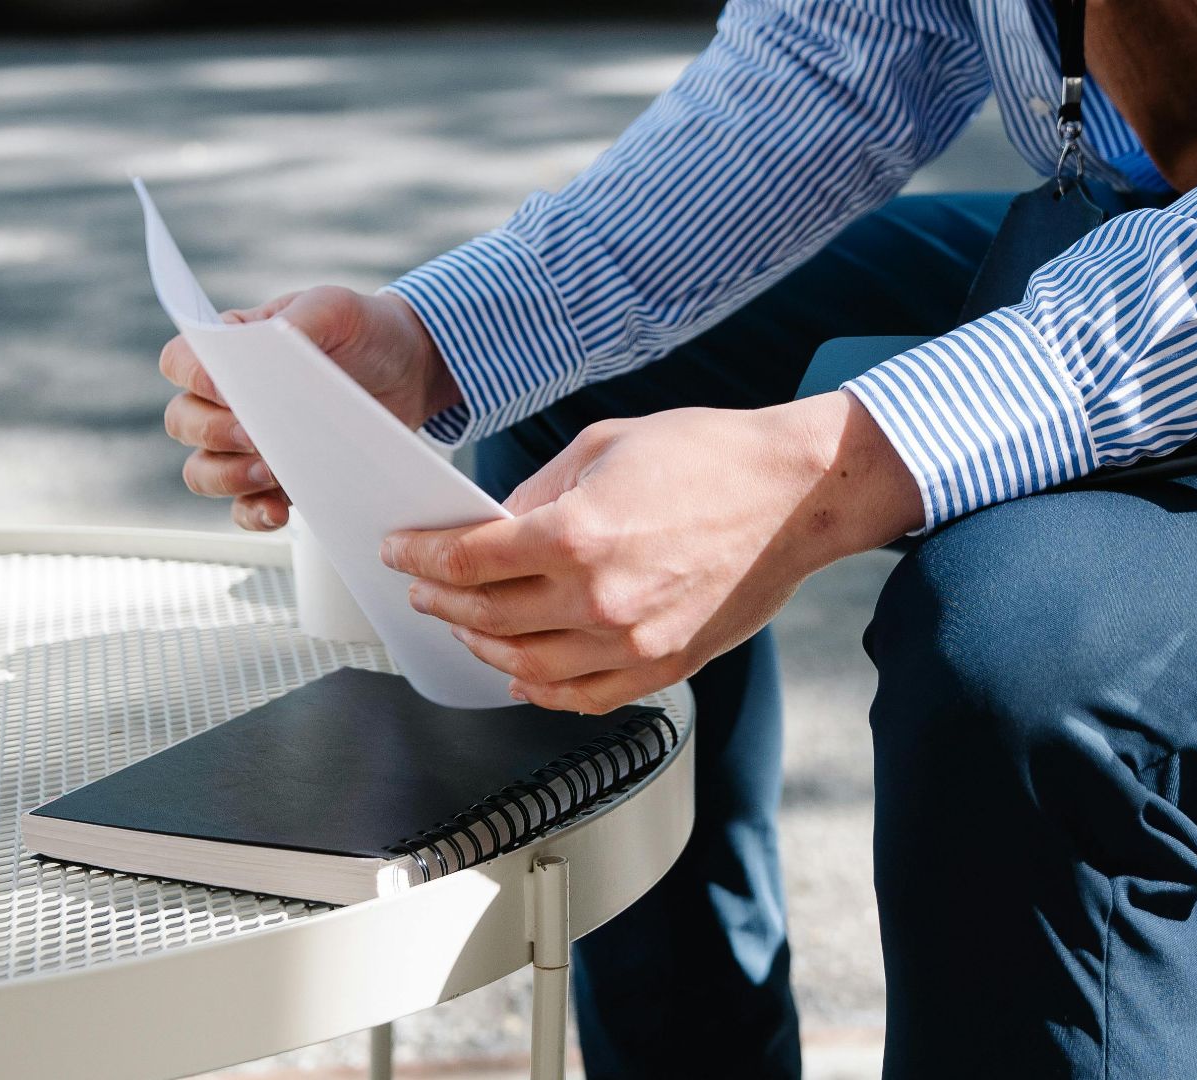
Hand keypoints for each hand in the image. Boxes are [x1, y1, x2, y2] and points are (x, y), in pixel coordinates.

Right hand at [159, 287, 459, 530]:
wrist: (410, 371)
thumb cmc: (363, 329)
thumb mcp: (335, 308)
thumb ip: (299, 319)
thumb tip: (270, 344)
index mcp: (231, 348)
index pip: (180, 362)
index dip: (191, 376)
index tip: (227, 387)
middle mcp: (228, 400)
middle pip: (184, 422)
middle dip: (211, 432)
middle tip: (254, 433)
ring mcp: (250, 445)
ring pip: (203, 471)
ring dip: (226, 477)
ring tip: (269, 472)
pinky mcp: (279, 481)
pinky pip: (244, 508)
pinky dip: (253, 513)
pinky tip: (278, 511)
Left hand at [381, 392, 922, 712]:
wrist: (795, 496)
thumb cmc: (710, 459)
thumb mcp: (605, 446)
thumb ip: (538, 492)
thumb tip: (492, 525)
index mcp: (578, 534)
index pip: (470, 560)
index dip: (421, 556)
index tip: (401, 552)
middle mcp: (600, 597)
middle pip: (487, 616)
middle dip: (440, 600)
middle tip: (422, 588)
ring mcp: (633, 641)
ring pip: (526, 668)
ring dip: (481, 647)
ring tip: (465, 626)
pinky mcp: (664, 665)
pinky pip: (583, 697)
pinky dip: (541, 691)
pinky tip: (523, 674)